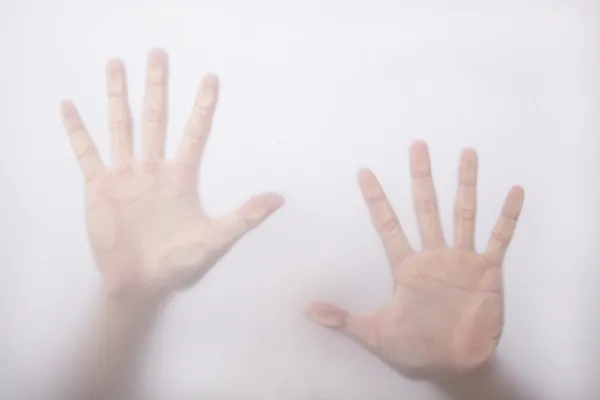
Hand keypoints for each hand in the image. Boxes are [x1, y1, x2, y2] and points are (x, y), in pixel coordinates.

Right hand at [60, 49, 283, 297]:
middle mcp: (153, 169)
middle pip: (155, 118)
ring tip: (116, 63)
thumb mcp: (216, 240)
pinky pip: (87, 152)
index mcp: (181, 177)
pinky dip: (77, 130)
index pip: (194, 133)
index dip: (202, 106)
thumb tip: (280, 198)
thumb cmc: (179, 264)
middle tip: (159, 52)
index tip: (211, 78)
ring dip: (118, 96)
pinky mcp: (100, 187)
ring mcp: (126, 175)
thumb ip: (245, 217)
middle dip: (157, 86)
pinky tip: (70, 106)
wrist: (141, 285)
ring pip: (121, 126)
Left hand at [307, 141, 523, 378]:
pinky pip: (499, 238)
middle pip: (425, 207)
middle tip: (416, 145)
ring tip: (467, 154)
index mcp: (406, 266)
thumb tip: (307, 310)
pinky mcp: (487, 271)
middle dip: (421, 177)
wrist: (453, 365)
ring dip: (466, 185)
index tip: (364, 171)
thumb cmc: (414, 349)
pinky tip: (514, 192)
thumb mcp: (374, 334)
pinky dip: (507, 216)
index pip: (388, 224)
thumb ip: (343, 319)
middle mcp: (433, 255)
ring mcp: (461, 260)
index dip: (376, 198)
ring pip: (463, 213)